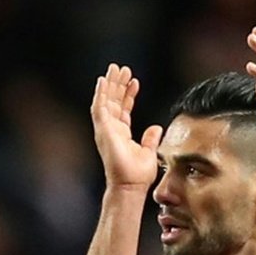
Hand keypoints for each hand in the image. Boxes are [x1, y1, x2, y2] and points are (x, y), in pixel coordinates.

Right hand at [90, 63, 163, 189]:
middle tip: (123, 69)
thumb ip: (151, 139)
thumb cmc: (138, 175)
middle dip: (117, 85)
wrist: (130, 185)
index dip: (128, 95)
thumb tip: (156, 128)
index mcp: (122, 134)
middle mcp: (112, 130)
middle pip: (113, 102)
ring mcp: (106, 129)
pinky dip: (100, 93)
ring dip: (110, 84)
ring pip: (105, 101)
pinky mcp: (103, 130)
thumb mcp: (149, 152)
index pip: (123, 109)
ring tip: (115, 69)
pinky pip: (99, 107)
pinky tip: (103, 80)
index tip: (135, 82)